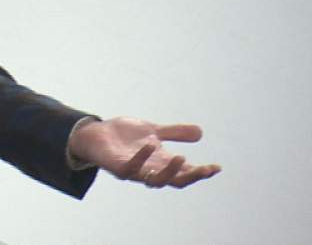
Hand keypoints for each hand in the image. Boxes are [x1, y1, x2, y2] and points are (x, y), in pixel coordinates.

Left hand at [68, 117, 220, 188]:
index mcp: (160, 162)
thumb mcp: (153, 130)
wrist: (95, 134)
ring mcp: (133, 170)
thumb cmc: (124, 136)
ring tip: (182, 157)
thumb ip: (174, 133)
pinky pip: (129, 168)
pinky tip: (149, 145)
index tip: (217, 167)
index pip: (185, 173)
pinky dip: (140, 158)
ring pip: (154, 180)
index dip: (201, 172)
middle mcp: (149, 169)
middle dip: (190, 176)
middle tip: (204, 169)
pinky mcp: (116, 166)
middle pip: (174, 181)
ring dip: (168, 172)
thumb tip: (201, 132)